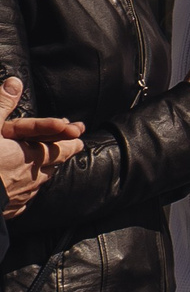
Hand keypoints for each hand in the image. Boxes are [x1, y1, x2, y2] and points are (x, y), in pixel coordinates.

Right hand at [0, 78, 81, 214]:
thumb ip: (2, 104)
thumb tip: (16, 82)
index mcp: (32, 155)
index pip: (61, 147)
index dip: (71, 140)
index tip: (78, 136)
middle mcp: (34, 176)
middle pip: (53, 164)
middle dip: (60, 154)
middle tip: (68, 148)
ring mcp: (24, 195)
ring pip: (40, 181)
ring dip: (44, 172)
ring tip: (45, 167)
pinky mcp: (12, 209)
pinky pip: (24, 198)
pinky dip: (25, 190)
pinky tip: (22, 190)